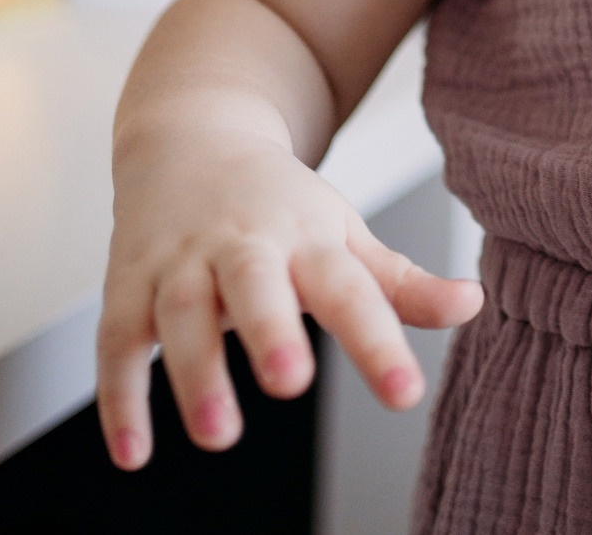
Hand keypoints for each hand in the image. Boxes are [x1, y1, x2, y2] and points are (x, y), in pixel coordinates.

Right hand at [96, 115, 483, 469]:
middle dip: (270, 331)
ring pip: (181, 315)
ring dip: (196, 374)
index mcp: (306, 237)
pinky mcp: (127, 285)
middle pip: (254, 285)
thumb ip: (400, 282)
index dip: (377, 340)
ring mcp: (179, 263)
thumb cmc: (278, 203)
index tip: (405, 392)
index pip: (349, 288)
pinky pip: (118, 342)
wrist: (189, 137)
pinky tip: (132, 454)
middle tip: (293, 382)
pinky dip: (120, 397)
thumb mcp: (342, 233)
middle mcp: (241, 246)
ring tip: (220, 434)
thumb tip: (473, 305)